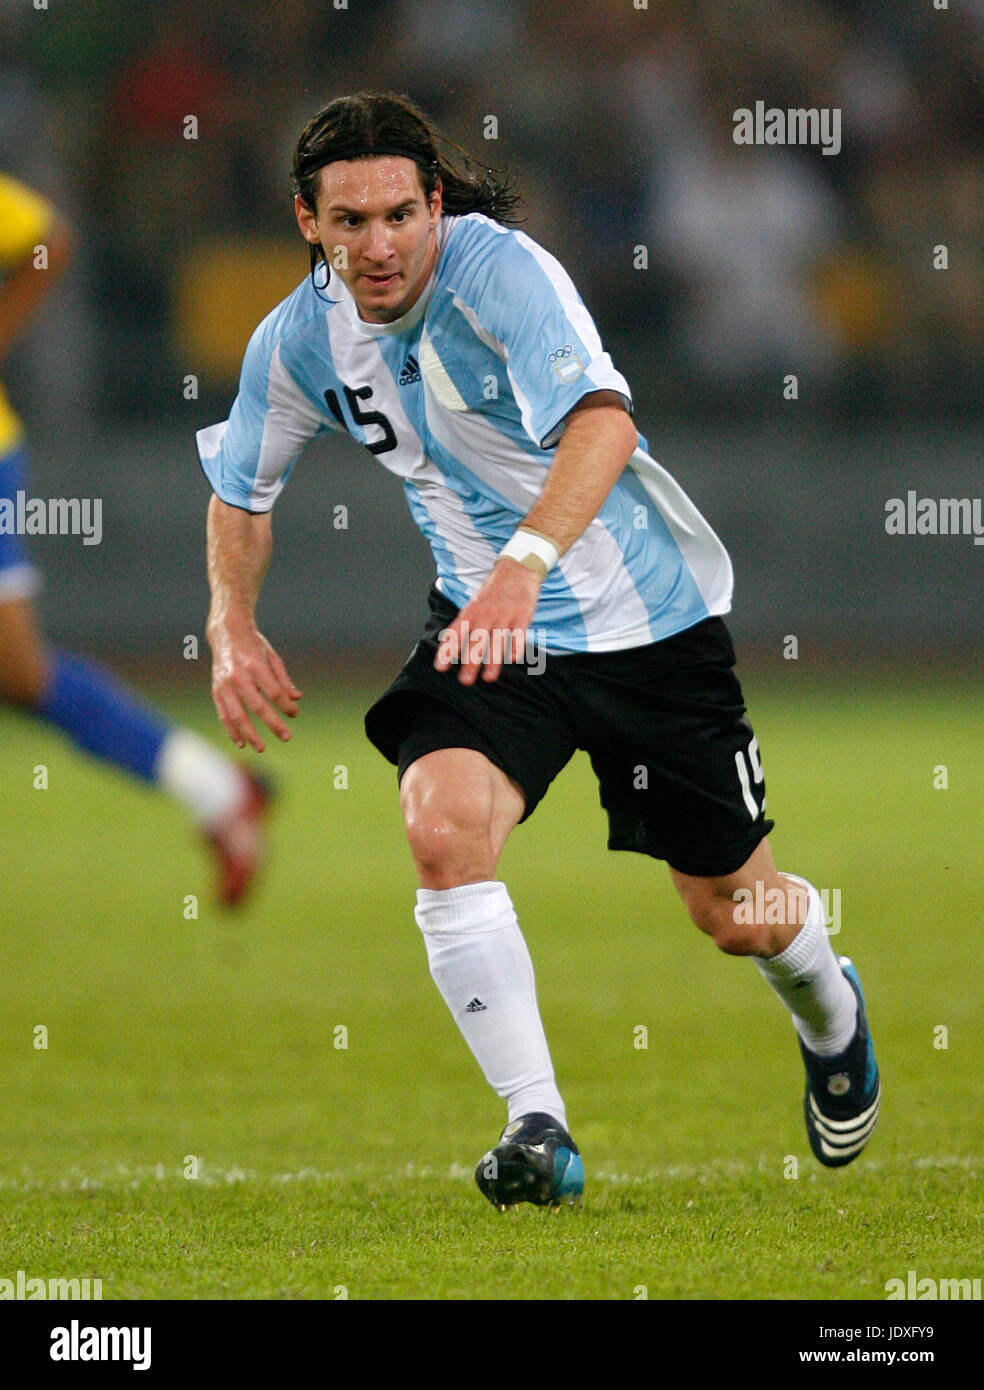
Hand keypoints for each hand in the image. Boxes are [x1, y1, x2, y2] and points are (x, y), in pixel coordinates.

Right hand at [207, 617, 301, 751]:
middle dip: (273, 724)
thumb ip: (283, 680)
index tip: (294, 714)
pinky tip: (241, 743)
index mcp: (255, 665)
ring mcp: (225, 684)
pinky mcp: (216, 690)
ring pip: (237, 714)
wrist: (226, 633)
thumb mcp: (272, 657)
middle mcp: (238, 676)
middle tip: (286, 737)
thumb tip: (296, 699)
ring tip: (261, 748)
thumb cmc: (253, 645)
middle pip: (258, 706)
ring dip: (249, 733)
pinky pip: (223, 714)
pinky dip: (231, 730)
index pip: (274, 692)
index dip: (286, 706)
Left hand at [434, 558, 541, 684]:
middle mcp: (485, 613)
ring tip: (489, 678)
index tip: (440, 667)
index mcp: (471, 612)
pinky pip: (519, 631)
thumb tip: (449, 650)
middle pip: (477, 640)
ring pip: (497, 639)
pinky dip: (516, 645)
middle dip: (471, 661)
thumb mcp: (473, 604)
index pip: (456, 632)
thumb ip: (463, 626)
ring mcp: (505, 614)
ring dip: (493, 660)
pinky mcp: (523, 613)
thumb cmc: (492, 591)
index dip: (448, 650)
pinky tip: (514, 658)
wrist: (517, 567)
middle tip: (465, 681)